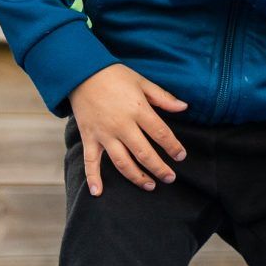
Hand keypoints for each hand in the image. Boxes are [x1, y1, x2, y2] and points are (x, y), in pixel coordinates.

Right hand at [70, 65, 188, 194]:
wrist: (81, 72)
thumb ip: (163, 97)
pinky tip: (98, 193)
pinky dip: (93, 178)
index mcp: (137, 110)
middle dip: (159, 168)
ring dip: (136, 177)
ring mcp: (104, 134)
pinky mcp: (89, 138)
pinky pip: (90, 162)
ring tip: (150, 185)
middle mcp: (121, 125)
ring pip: (122, 162)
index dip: (173, 147)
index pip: (161, 133)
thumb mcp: (142, 82)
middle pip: (144, 153)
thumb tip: (184, 107)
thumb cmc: (114, 76)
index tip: (181, 156)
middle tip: (170, 178)